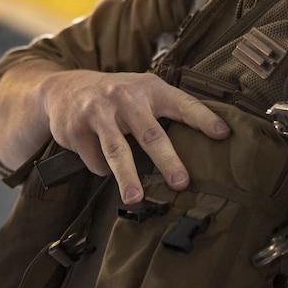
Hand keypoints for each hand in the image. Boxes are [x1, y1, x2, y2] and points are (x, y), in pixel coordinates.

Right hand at [38, 69, 229, 204]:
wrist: (63, 88)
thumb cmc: (114, 95)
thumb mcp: (140, 91)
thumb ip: (164, 109)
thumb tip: (201, 142)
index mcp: (148, 88)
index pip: (182, 103)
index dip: (203, 118)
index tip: (223, 134)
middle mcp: (125, 97)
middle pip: (150, 133)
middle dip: (167, 160)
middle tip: (181, 182)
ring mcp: (99, 112)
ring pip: (117, 150)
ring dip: (127, 177)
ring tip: (136, 198)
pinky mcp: (76, 128)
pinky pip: (94, 159)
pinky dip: (102, 169)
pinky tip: (103, 165)